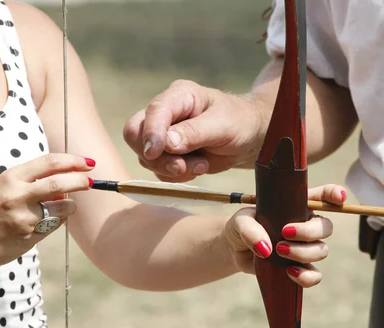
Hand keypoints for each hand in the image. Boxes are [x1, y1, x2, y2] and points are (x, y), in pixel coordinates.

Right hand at [0, 154, 94, 268]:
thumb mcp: (5, 187)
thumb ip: (34, 182)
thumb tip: (66, 185)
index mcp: (11, 178)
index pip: (50, 162)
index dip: (73, 161)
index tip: (88, 163)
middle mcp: (18, 195)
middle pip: (61, 183)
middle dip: (82, 181)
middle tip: (90, 182)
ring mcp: (24, 217)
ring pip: (64, 206)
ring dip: (69, 205)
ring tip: (60, 207)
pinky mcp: (30, 236)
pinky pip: (56, 225)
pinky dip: (58, 220)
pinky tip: (46, 221)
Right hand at [123, 79, 266, 181]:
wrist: (249, 139)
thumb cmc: (240, 123)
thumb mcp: (223, 125)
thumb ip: (195, 132)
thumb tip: (167, 142)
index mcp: (179, 96)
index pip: (154, 111)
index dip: (151, 132)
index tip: (154, 152)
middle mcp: (166, 113)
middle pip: (135, 133)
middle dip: (156, 156)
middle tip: (182, 166)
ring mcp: (163, 133)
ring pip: (146, 156)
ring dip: (172, 168)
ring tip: (202, 164)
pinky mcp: (166, 153)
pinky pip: (158, 170)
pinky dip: (176, 176)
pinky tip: (198, 167)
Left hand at [224, 184, 345, 287]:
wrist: (234, 250)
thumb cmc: (241, 227)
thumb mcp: (240, 220)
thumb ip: (250, 229)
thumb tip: (266, 249)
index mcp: (297, 206)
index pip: (323, 196)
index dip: (335, 194)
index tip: (338, 197)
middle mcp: (305, 225)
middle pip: (326, 227)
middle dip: (309, 232)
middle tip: (284, 233)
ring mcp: (304, 247)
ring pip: (322, 250)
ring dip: (303, 253)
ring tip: (279, 251)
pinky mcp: (299, 267)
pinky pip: (315, 275)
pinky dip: (306, 276)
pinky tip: (289, 272)